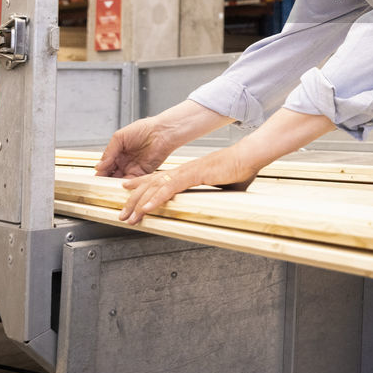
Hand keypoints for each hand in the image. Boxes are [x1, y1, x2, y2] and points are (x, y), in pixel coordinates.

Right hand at [95, 117, 177, 178]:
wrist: (162, 132)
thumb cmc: (143, 129)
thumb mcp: (119, 137)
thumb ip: (109, 151)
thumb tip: (99, 165)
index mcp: (118, 152)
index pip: (105, 165)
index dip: (100, 172)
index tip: (94, 178)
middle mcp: (125, 161)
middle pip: (111, 174)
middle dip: (106, 180)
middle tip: (100, 186)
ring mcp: (133, 167)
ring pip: (120, 179)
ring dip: (114, 184)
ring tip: (108, 188)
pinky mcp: (143, 173)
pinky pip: (133, 181)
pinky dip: (126, 185)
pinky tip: (120, 186)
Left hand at [118, 146, 257, 224]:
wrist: (250, 156)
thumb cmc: (242, 169)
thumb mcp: (226, 187)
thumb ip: (217, 195)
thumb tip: (219, 205)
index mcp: (189, 172)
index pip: (159, 180)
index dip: (142, 187)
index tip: (129, 195)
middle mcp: (184, 170)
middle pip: (152, 184)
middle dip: (134, 201)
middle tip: (122, 214)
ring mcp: (187, 171)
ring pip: (156, 188)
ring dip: (139, 203)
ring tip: (128, 216)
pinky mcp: (194, 174)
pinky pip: (170, 189)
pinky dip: (156, 199)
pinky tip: (145, 209)